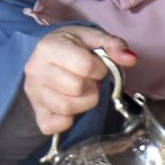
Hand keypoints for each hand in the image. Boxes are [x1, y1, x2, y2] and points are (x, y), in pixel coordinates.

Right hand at [22, 26, 136, 135]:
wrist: (49, 54)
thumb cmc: (73, 46)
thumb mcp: (93, 38)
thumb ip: (114, 45)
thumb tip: (130, 58)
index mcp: (49, 47)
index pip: (85, 66)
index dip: (99, 68)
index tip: (96, 66)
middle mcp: (36, 70)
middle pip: (76, 88)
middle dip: (91, 86)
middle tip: (88, 79)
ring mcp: (34, 92)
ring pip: (66, 108)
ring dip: (83, 103)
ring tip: (81, 91)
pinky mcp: (36, 111)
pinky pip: (50, 126)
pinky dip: (65, 121)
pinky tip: (71, 108)